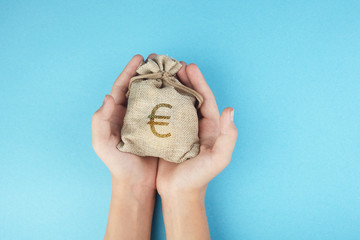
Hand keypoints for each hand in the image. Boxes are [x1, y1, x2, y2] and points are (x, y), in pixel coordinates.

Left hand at [92, 54, 157, 239]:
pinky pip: (164, 109)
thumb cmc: (118, 164)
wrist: (136, 182)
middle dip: (147, 71)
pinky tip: (180, 90)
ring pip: (153, 95)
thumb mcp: (102, 144)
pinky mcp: (159, 127)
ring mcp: (146, 119)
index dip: (129, 71)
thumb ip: (100, 121)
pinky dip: (170, 98)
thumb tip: (108, 96)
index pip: (122, 87)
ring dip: (161, 81)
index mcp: (116, 113)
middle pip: (139, 87)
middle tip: (159, 59)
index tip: (139, 58)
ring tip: (172, 70)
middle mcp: (131, 113)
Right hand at [154, 54, 237, 239]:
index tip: (190, 66)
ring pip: (176, 101)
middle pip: (190, 96)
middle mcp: (196, 124)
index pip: (206, 99)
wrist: (179, 193)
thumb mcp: (218, 158)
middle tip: (173, 63)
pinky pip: (163, 113)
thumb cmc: (199, 177)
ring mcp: (181, 128)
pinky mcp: (167, 134)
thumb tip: (230, 110)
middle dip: (184, 78)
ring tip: (161, 72)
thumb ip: (228, 136)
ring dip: (170, 86)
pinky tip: (150, 92)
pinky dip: (158, 101)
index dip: (199, 81)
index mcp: (210, 127)